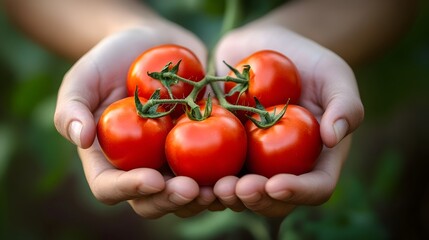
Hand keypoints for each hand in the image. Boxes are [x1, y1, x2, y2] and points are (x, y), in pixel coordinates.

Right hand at [53, 27, 216, 218]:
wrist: (151, 45)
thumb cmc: (111, 61)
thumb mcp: (83, 77)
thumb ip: (72, 106)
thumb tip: (78, 137)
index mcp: (108, 161)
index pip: (112, 188)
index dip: (130, 190)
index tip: (153, 179)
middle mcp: (141, 169)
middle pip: (154, 201)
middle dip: (173, 200)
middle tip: (192, 190)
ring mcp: (173, 162)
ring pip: (188, 195)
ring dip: (206, 198)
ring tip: (223, 188)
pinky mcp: (201, 150)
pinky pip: (215, 171)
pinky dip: (229, 176)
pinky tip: (243, 171)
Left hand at [213, 24, 363, 216]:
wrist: (265, 48)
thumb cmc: (307, 62)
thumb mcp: (334, 75)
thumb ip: (345, 104)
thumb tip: (335, 138)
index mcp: (315, 159)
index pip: (314, 187)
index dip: (298, 192)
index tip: (276, 184)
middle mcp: (283, 168)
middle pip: (273, 200)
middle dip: (254, 199)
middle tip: (236, 189)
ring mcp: (251, 161)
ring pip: (238, 193)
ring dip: (224, 196)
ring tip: (211, 187)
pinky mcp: (222, 150)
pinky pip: (210, 170)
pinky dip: (198, 177)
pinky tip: (186, 174)